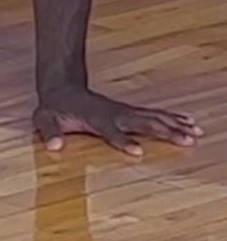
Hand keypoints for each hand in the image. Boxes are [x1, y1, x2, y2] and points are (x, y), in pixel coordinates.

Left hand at [34, 84, 202, 157]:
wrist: (63, 87)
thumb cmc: (54, 108)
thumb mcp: (44, 119)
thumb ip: (48, 132)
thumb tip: (53, 146)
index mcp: (95, 119)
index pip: (110, 131)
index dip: (122, 141)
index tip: (138, 153)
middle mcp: (114, 114)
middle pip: (143, 123)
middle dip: (165, 132)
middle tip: (187, 140)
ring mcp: (124, 111)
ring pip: (154, 118)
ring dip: (175, 125)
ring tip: (196, 133)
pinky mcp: (129, 111)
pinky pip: (154, 115)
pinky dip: (172, 119)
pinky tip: (188, 123)